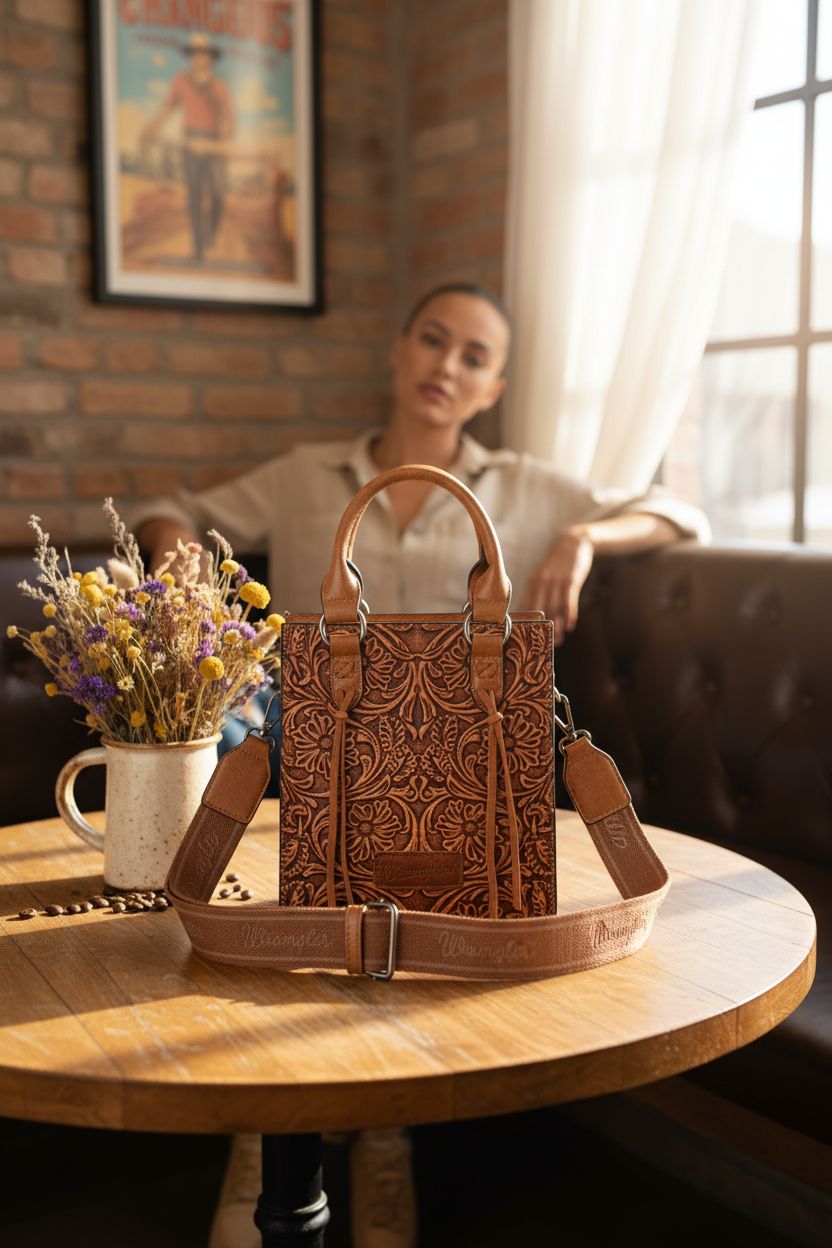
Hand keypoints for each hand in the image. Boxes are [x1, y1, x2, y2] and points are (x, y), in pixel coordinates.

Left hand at [519, 529, 593, 644]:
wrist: (574, 543)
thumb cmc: (557, 564)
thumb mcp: (543, 575)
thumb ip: (537, 591)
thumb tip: (531, 612)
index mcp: (532, 581)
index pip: (525, 605)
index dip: (526, 622)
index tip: (526, 637)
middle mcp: (541, 581)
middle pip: (540, 609)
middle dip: (542, 628)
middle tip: (545, 643)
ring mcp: (556, 580)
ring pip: (555, 608)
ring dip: (557, 626)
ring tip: (559, 640)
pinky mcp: (571, 580)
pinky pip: (569, 600)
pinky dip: (569, 614)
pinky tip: (570, 626)